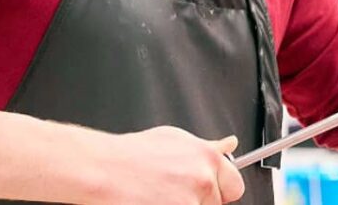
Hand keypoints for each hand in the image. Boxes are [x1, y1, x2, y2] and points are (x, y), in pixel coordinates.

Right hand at [102, 126, 243, 204]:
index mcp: (207, 159)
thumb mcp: (174, 138)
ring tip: (159, 196)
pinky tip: (153, 201)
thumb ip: (205, 147)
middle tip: (177, 193)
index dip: (220, 189)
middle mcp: (203, 181)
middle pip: (217, 203)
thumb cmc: (132, 154)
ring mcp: (190, 203)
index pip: (234, 186)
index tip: (209, 189)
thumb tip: (228, 146)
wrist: (104, 170)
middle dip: (202, 200)